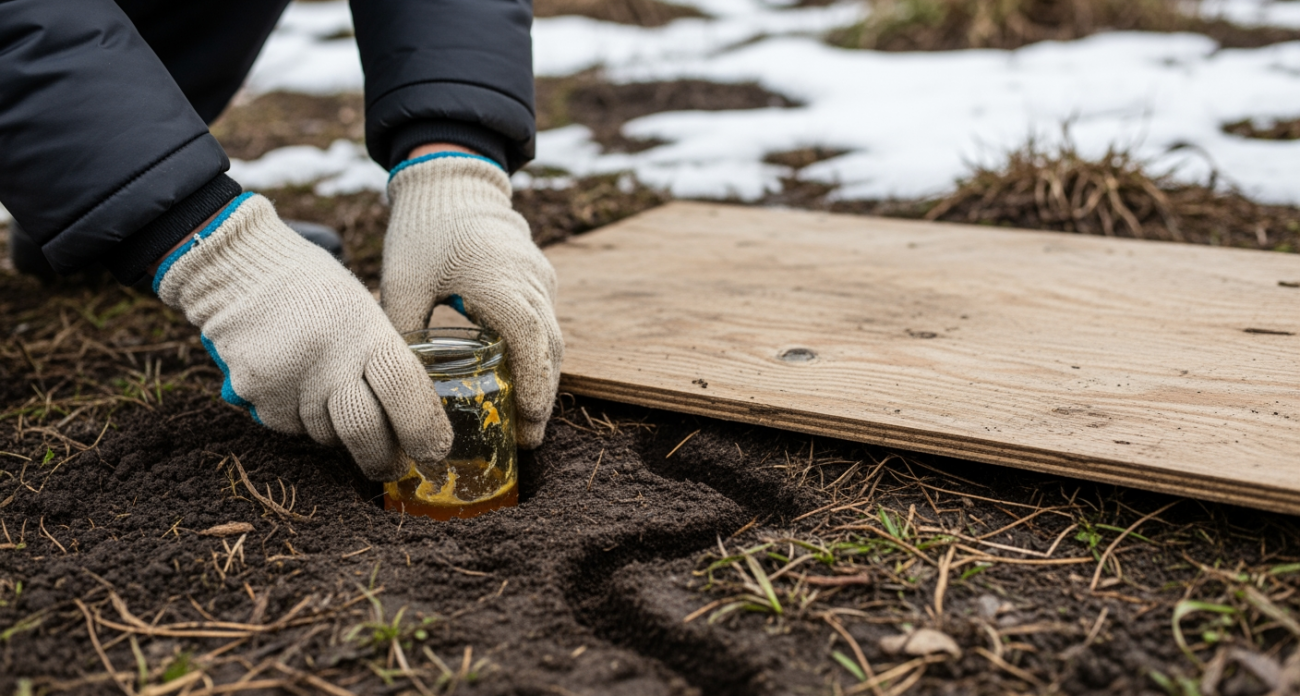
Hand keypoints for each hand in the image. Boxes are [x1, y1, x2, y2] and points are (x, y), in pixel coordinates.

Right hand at [154, 193, 452, 479]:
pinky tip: (296, 385)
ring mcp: (290, 379)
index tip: (435, 450)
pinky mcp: (257, 395)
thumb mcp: (364, 312)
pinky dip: (301, 419)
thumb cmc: (315, 291)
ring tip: (330, 394)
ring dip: (338, 431)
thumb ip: (384, 360)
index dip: (424, 428)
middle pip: (365, 432)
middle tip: (393, 466)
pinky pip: (292, 427)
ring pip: (328, 435)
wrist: (240, 271)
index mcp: (366, 331)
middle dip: (383, 459)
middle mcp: (330, 358)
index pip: (405, 390)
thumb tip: (414, 417)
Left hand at [382, 154, 562, 447]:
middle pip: (551, 349)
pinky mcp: (539, 274)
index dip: (537, 388)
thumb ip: (405, 331)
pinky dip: (538, 352)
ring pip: (552, 337)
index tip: (532, 425)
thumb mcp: (402, 282)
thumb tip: (399, 383)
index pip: (532, 344)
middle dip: (543, 396)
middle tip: (528, 439)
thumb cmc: (423, 231)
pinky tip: (520, 377)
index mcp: (501, 284)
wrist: (451, 181)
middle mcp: (532, 282)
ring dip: (543, 377)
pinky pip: (546, 321)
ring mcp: (541, 277)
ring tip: (526, 418)